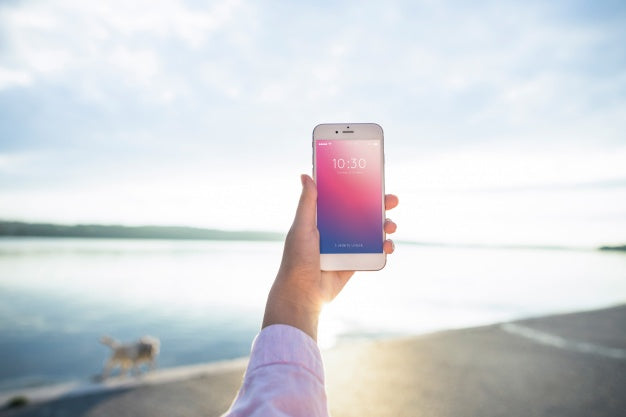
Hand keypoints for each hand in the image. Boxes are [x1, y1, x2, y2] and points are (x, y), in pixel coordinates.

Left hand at [262, 174, 398, 340]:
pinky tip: (388, 245)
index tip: (372, 179)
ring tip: (390, 225)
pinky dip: (384, 247)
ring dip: (385, 225)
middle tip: (391, 199)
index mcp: (322, 218)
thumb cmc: (297, 259)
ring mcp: (347, 246)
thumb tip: (306, 175)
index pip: (343, 198)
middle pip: (362, 212)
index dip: (358, 188)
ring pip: (371, 230)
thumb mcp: (302, 227)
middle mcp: (336, 230)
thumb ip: (307, 203)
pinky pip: (373, 251)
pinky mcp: (355, 261)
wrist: (303, 293)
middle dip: (379, 205)